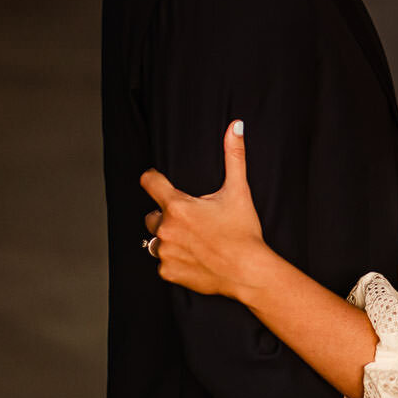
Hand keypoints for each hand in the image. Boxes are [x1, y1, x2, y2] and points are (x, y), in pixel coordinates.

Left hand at [141, 120, 269, 299]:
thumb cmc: (243, 231)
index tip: (157, 180)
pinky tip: (196, 258)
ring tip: (196, 241)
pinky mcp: (168, 271)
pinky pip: (164, 262)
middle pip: (152, 215)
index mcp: (177, 206)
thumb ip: (234, 156)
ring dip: (170, 238)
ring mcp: (165, 251)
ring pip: (157, 240)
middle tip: (193, 221)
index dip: (153, 179)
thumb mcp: (239, 191)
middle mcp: (166, 228)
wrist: (248, 271)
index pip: (149, 182)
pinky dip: (176, 260)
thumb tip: (235, 126)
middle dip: (167, 216)